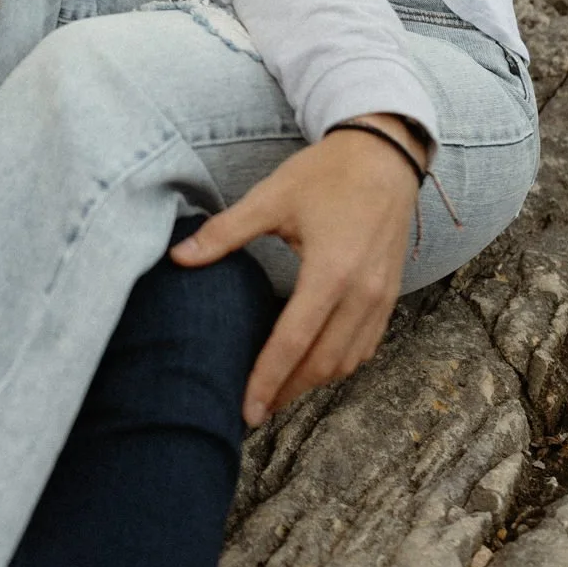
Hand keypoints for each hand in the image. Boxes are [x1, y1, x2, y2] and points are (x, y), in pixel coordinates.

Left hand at [171, 119, 420, 426]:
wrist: (384, 156)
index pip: (294, 341)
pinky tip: (312, 365)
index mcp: (331, 271)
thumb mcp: (271, 197)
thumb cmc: (326, 173)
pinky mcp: (390, 295)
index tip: (247, 409)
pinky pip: (365, 346)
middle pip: (323, 363)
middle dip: (287, 391)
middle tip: (254, 411)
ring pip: (347, 361)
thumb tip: (177, 257)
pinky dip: (338, 363)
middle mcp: (362, 292)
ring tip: (277, 392)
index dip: (268, 379)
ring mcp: (382, 297)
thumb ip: (224, 232)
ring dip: (313, 382)